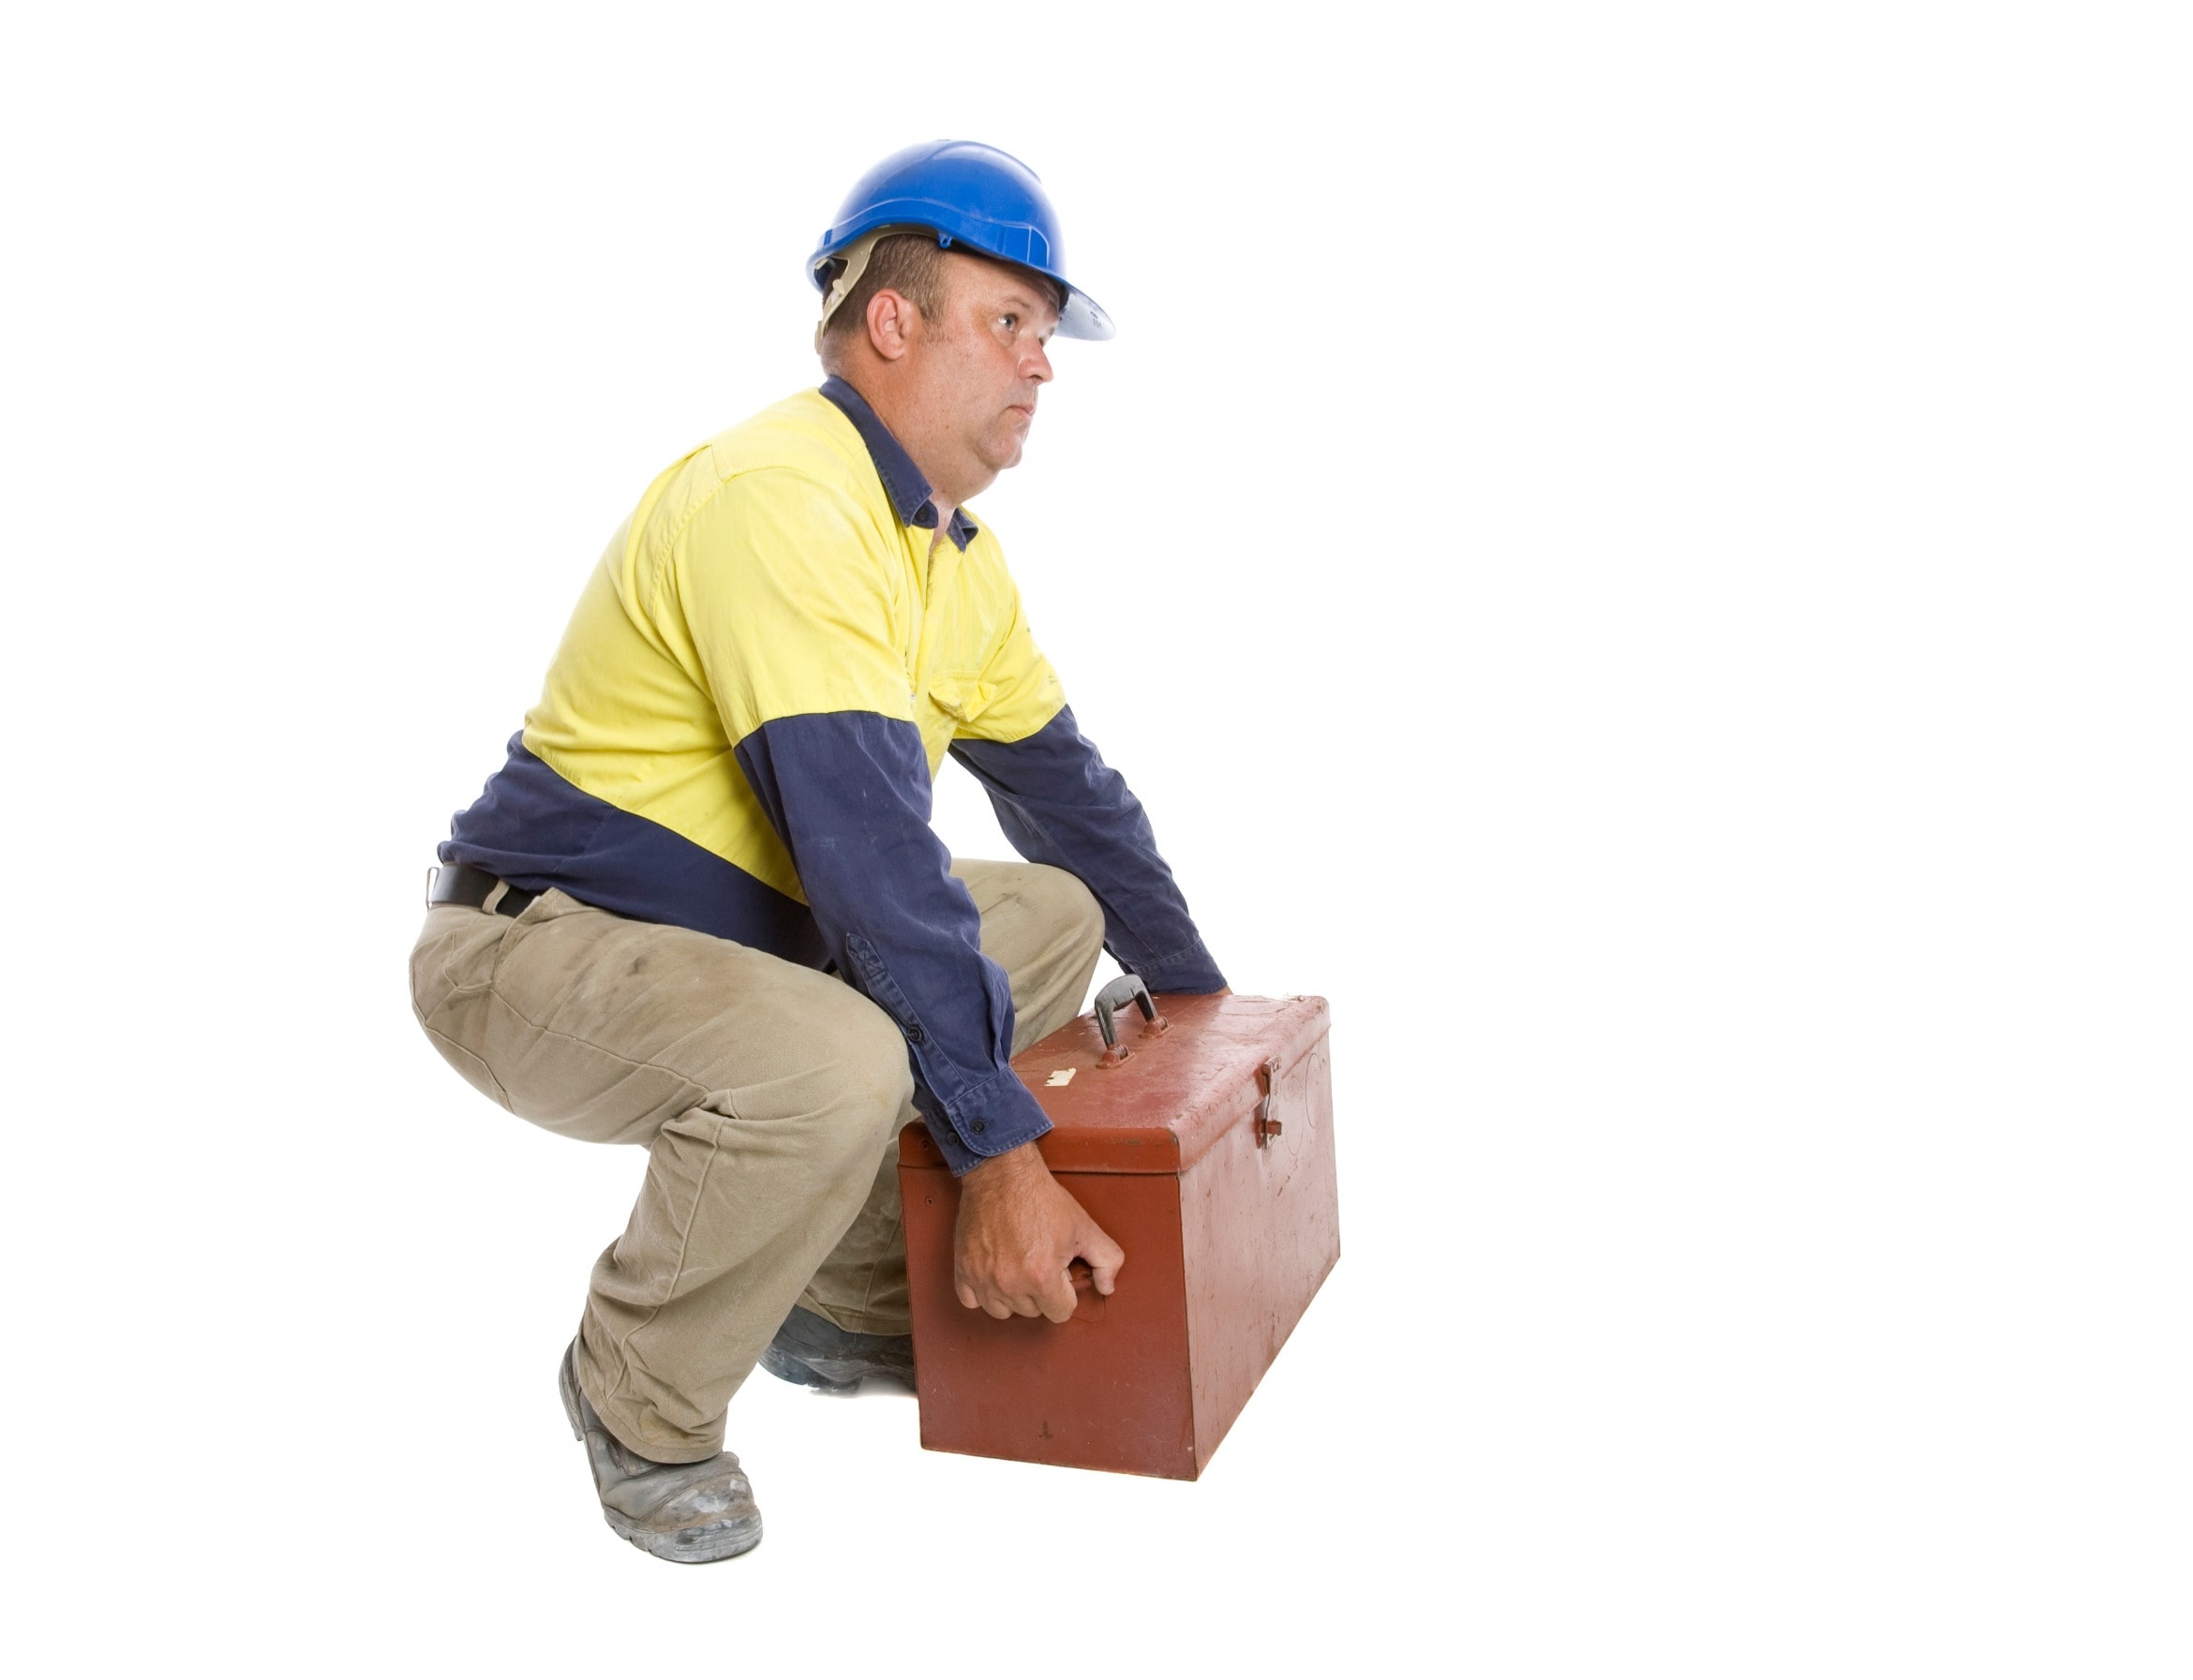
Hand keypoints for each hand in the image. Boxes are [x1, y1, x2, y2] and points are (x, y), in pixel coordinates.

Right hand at [953, 1142, 1125, 1321]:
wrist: (1003, 1174)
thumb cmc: (1042, 1198)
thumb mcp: (1085, 1226)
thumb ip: (1107, 1260)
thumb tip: (1106, 1287)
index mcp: (1042, 1276)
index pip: (1060, 1312)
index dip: (1065, 1291)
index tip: (1060, 1272)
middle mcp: (1010, 1283)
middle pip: (1033, 1312)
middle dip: (1041, 1292)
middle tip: (1040, 1261)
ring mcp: (982, 1278)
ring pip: (1003, 1311)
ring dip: (1013, 1295)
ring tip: (1019, 1268)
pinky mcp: (963, 1269)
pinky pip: (971, 1301)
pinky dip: (983, 1292)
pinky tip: (995, 1274)